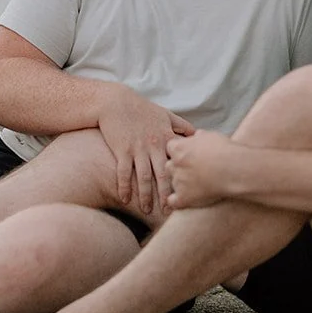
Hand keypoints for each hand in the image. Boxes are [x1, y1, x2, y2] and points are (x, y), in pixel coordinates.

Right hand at [97, 96, 193, 216]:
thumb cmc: (141, 108)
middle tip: (170, 211)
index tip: (189, 192)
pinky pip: (123, 173)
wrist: (115, 101)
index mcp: (166, 137)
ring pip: (143, 177)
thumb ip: (181, 125)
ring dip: (145, 196)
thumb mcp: (165, 114)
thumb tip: (196, 134)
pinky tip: (125, 200)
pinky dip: (124, 187)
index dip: (184, 177)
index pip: (179, 161)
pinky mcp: (122, 150)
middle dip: (167, 194)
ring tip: (147, 210)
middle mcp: (154, 145)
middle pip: (163, 174)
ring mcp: (137, 149)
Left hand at [165, 130, 236, 210]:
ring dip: (180, 184)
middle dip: (178, 169)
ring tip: (196, 185)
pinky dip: (178, 201)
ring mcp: (178, 182)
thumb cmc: (225, 151)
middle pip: (169, 166)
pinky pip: (172, 202)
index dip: (179, 153)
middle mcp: (175, 164)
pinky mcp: (183, 198)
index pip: (170, 148)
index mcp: (179, 148)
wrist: (235, 170)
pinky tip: (187, 200)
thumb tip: (196, 136)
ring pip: (172, 183)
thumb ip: (198, 137)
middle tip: (193, 171)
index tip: (189, 156)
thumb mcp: (210, 136)